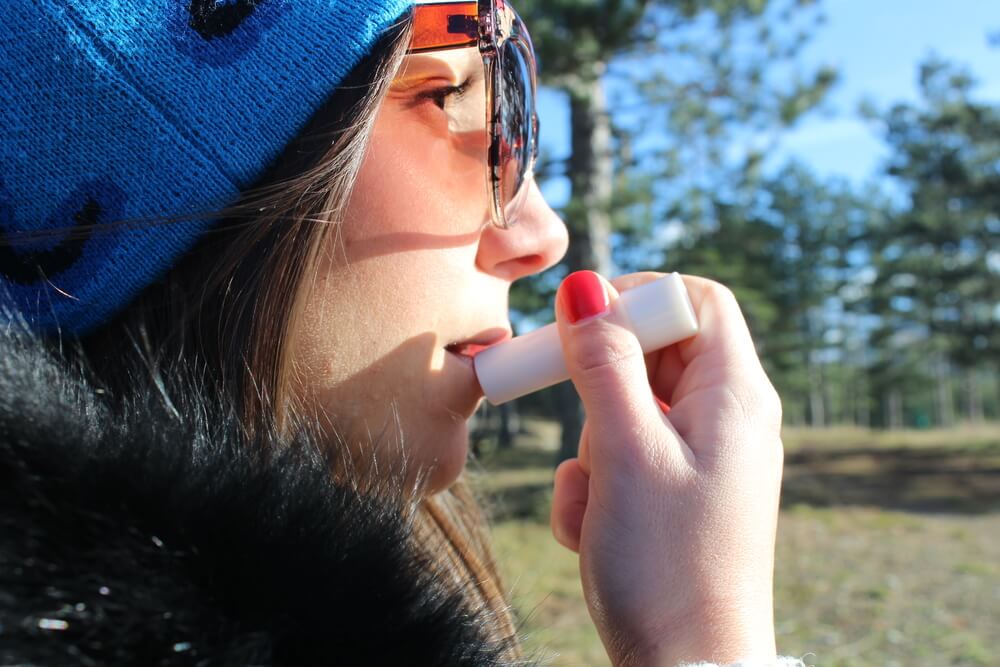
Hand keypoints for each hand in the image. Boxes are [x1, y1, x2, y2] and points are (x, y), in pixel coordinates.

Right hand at [549, 271, 782, 666]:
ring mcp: (701, 457)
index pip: (693, 300)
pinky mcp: (677, 491)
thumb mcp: (624, 450)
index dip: (635, 299)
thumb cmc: (665, 562)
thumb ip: (603, 362)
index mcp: (734, 395)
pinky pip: (626, 455)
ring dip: (593, 445)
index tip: (578, 328)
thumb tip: (584, 284)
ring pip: (628, 407)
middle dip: (601, 386)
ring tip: (597, 500)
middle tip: (580, 426)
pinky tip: (595, 526)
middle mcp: (726, 418)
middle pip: (653, 352)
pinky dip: (598, 482)